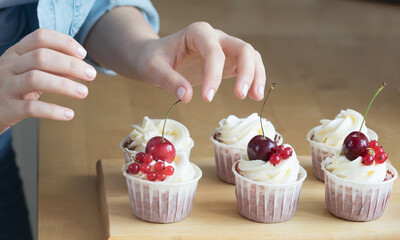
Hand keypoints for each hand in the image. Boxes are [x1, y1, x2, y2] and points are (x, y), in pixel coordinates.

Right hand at [0, 28, 96, 133]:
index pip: (40, 37)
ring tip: (84, 92)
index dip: (64, 43)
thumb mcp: (31, 72)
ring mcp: (5, 86)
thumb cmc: (15, 88)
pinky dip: (52, 111)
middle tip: (91, 74)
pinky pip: (31, 108)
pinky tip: (69, 114)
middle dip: (70, 64)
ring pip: (35, 79)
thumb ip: (55, 68)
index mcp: (16, 52)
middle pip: (41, 57)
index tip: (83, 54)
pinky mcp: (7, 109)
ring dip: (64, 85)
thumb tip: (81, 67)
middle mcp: (9, 65)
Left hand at [135, 22, 265, 102]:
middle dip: (246, 71)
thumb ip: (168, 81)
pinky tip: (252, 95)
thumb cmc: (153, 59)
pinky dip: (253, 79)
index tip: (206, 98)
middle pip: (242, 49)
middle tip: (240, 95)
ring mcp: (224, 49)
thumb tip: (187, 97)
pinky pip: (247, 67)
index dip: (213, 74)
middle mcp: (216, 37)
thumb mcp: (153, 69)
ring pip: (250, 56)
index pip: (213, 51)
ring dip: (256, 76)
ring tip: (255, 97)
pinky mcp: (227, 62)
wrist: (155, 57)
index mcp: (198, 33)